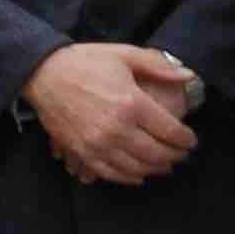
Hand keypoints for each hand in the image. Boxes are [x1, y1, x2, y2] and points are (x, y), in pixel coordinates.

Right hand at [26, 43, 200, 184]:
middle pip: (156, 154)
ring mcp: (99, 145)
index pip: (170, 131)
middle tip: (181, 154)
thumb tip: (188, 75)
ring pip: (137, 168)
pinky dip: (129, 178)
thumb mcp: (125, 55)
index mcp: (132, 104)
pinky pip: (111, 174)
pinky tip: (138, 175)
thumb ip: (158, 67)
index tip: (191, 140)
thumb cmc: (86, 62)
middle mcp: (118, 129)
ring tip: (164, 165)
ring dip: (155, 169)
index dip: (185, 139)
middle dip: (174, 156)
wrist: (44, 74)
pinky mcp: (83, 153)